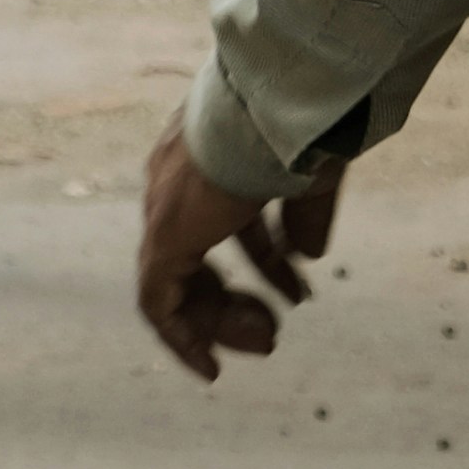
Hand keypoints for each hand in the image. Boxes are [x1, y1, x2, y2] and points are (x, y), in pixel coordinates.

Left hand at [137, 126, 338, 381]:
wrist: (285, 101)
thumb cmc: (306, 125)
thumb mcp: (311, 175)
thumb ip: (305, 216)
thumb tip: (307, 256)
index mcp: (209, 160)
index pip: (219, 221)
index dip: (258, 260)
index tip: (289, 294)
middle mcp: (176, 184)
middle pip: (194, 256)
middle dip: (234, 298)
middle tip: (275, 327)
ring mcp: (166, 209)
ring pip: (178, 282)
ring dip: (222, 318)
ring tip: (268, 340)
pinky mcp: (165, 236)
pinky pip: (157, 302)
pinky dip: (181, 336)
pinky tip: (210, 367)